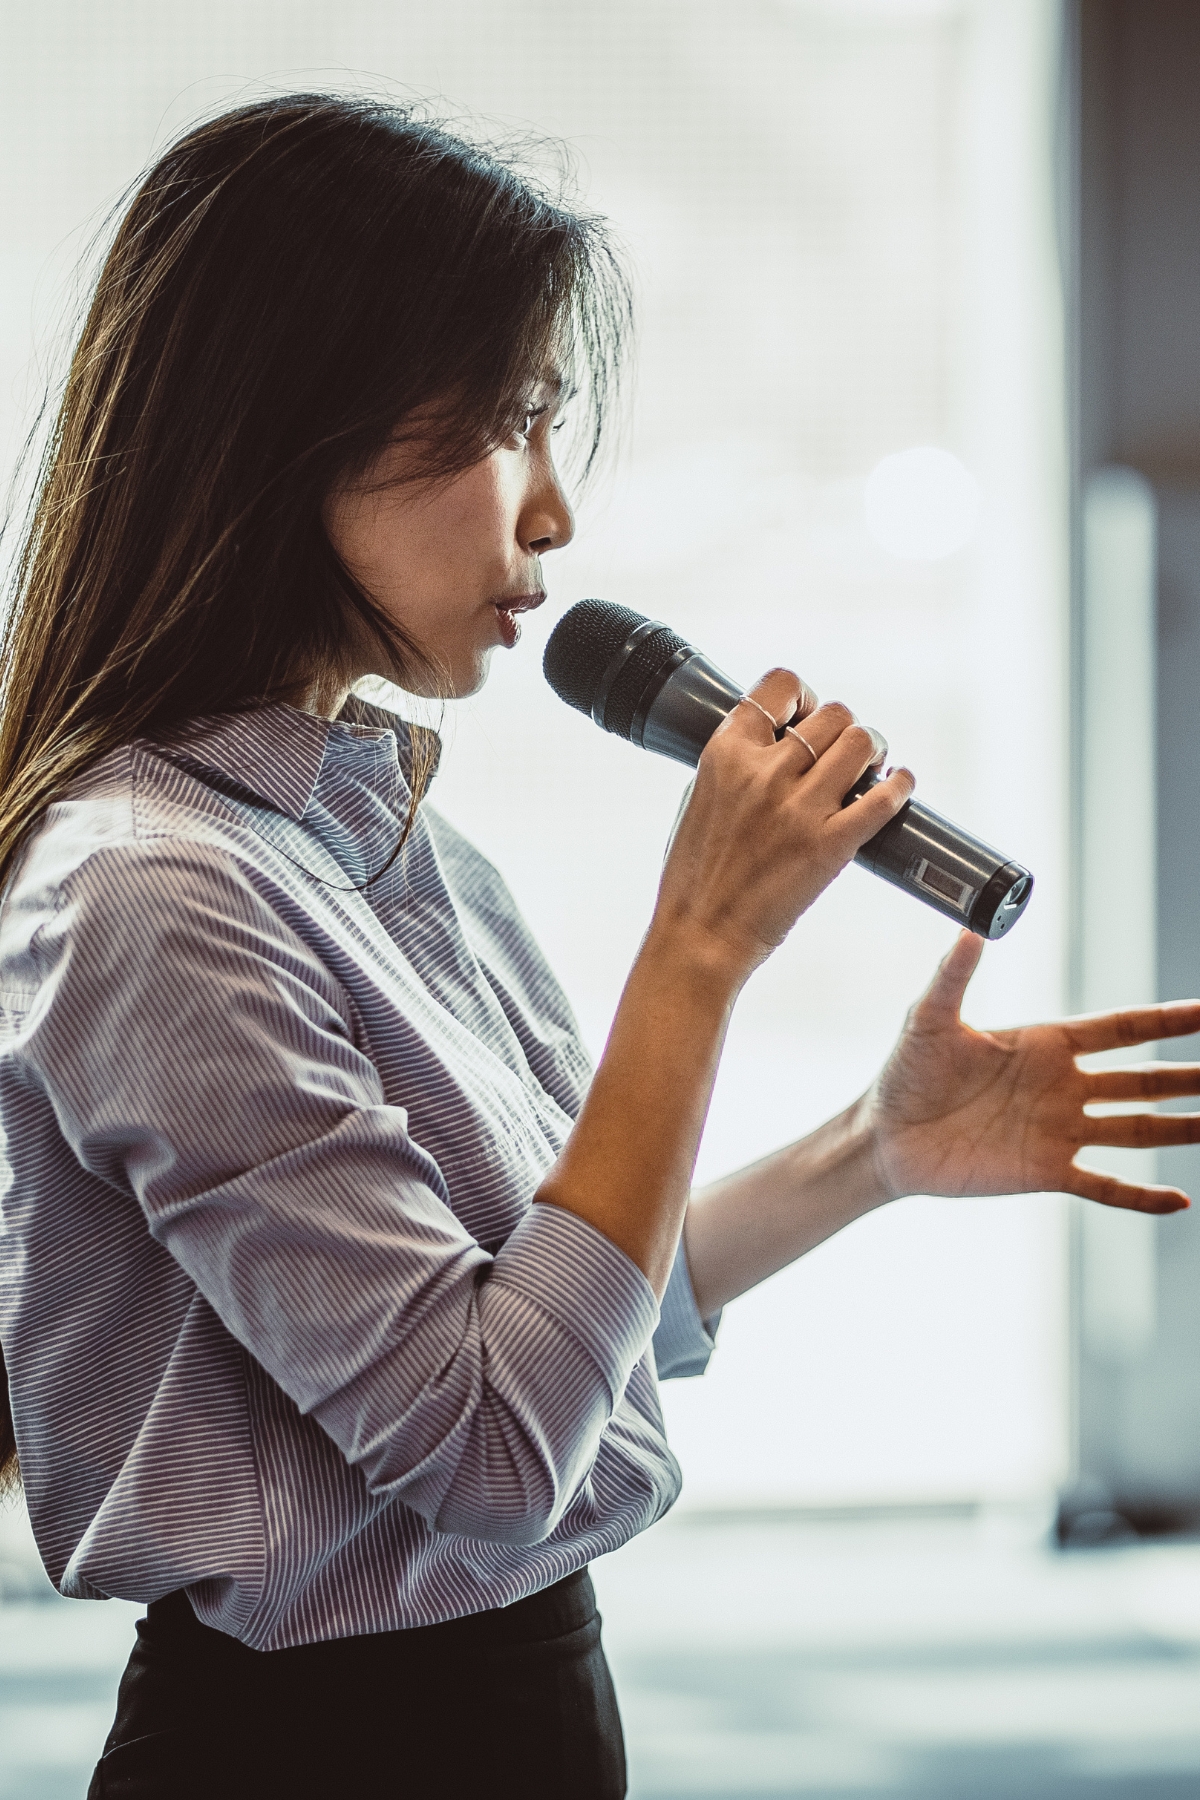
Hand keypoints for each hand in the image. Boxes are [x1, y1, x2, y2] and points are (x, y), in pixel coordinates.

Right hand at [654, 668, 911, 982]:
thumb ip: (737, 764)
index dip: (804, 696)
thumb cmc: (696, 876)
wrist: (700, 936)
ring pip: (862, 743)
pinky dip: (899, 787)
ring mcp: (798, 810)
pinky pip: (882, 799)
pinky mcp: (829, 846)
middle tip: (845, 752)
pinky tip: (898, 787)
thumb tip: (776, 741)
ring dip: (874, 750)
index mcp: (725, 754)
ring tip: (871, 768)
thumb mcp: (702, 798)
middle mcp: (764, 773)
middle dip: (845, 729)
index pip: (780, 685)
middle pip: (834, 714)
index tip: (808, 715)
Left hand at [864, 933, 1199, 1212]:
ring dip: (1180, 1128)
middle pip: (1144, 1080)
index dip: (1168, 1020)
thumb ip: (954, 974)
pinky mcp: (1045, 1172)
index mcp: (1045, 1044)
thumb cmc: (904, 1073)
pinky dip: (1140, 1195)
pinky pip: (1104, 1185)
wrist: (885, 1138)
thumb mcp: (928, 1018)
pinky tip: (1179, 1201)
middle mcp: (1063, 1086)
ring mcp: (1058, 1131)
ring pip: (1137, 1130)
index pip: (1122, 1029)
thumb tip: (971, 927)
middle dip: (1188, 1076)